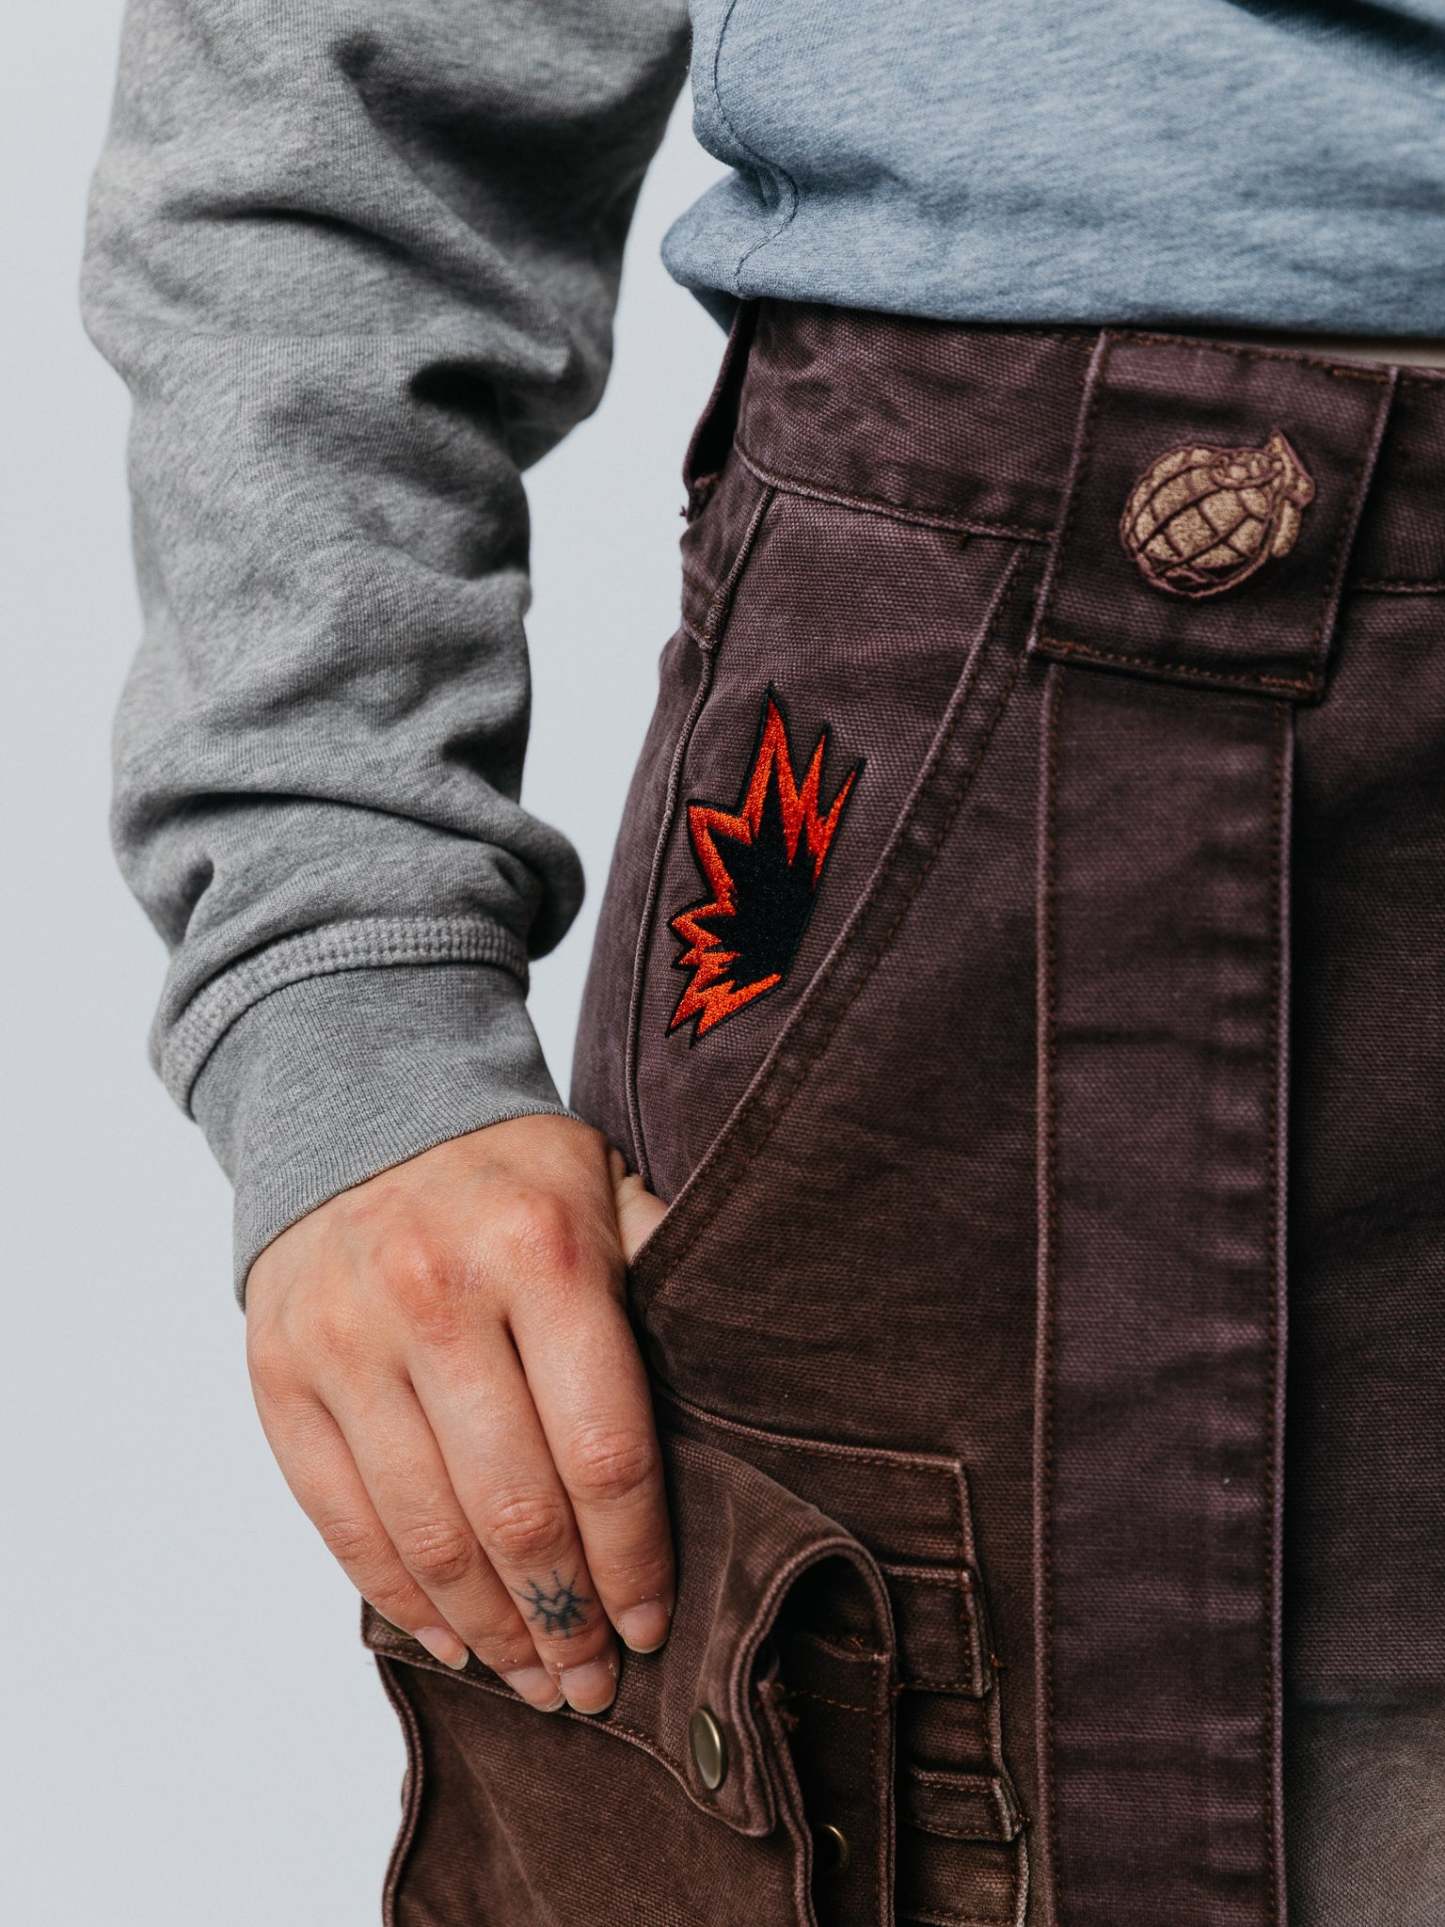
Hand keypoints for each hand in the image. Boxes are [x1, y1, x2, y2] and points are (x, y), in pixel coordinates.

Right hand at [244, 1116, 668, 1714]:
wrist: (358, 1107)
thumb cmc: (511, 1175)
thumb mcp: (606, 1189)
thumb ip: (666, 1278)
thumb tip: (752, 1378)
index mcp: (539, 1250)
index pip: (603, 1448)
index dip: (634, 1558)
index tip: (655, 1621)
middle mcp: (434, 1294)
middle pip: (514, 1509)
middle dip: (566, 1618)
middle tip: (596, 1681)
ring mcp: (344, 1338)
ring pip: (427, 1532)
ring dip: (489, 1629)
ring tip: (536, 1679)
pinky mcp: (278, 1372)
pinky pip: (340, 1518)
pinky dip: (399, 1596)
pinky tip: (451, 1637)